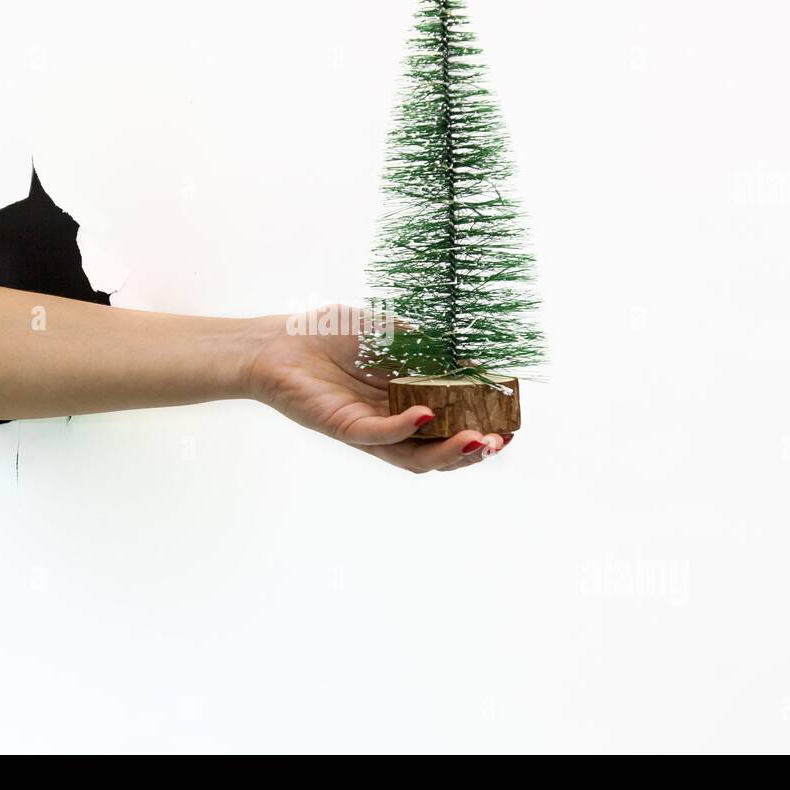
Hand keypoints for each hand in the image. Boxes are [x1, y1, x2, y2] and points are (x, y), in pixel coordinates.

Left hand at [246, 307, 508, 472]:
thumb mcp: (394, 333)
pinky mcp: (342, 426)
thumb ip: (430, 347)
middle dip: (473, 450)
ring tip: (478, 441)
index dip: (482, 428)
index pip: (451, 425)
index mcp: (406, 402)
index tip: (511, 423)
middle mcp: (390, 423)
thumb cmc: (331, 334)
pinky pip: (377, 435)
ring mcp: (368, 428)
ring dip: (448, 451)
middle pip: (438, 450)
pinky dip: (403, 428)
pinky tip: (426, 415)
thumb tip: (475, 358)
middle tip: (500, 441)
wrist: (278, 340)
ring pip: (414, 455)